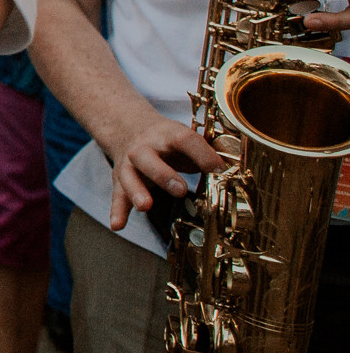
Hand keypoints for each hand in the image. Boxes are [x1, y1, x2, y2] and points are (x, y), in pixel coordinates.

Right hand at [104, 110, 221, 231]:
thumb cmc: (167, 141)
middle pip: (149, 159)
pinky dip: (118, 211)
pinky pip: (117, 196)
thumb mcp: (186, 139)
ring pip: (129, 177)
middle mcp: (145, 148)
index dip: (204, 155)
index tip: (221, 172)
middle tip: (180, 190)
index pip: (186, 141)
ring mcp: (130, 164)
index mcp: (168, 135)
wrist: (128, 127)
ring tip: (145, 206)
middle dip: (163, 175)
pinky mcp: (120, 179)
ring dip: (137, 192)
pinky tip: (118, 225)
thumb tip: (234, 175)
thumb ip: (207, 156)